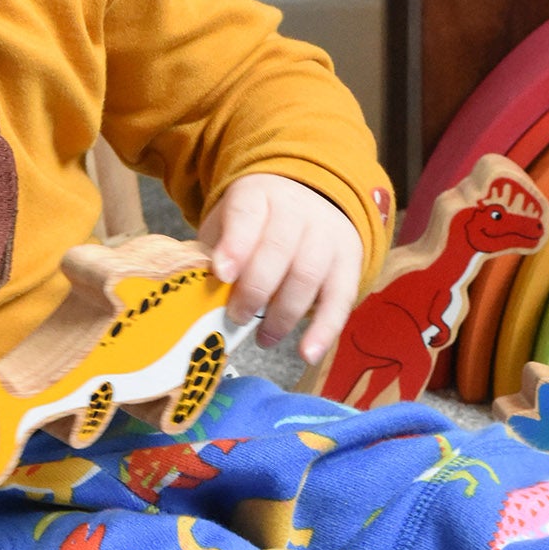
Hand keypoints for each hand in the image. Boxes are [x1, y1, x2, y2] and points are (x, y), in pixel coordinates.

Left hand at [200, 173, 362, 365]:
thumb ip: (214, 252)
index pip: (248, 214)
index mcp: (259, 196)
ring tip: (263, 338)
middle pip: (278, 250)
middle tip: (237, 317)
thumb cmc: (258, 226)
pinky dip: (324, 330)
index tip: (222, 274)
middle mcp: (297, 211)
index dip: (235, 245)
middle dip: (255, 290)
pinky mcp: (348, 264)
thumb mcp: (227, 224)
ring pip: (307, 276)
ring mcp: (327, 237)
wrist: (310, 204)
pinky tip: (308, 353)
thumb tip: (200, 293)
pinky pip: (340, 299)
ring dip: (282, 315)